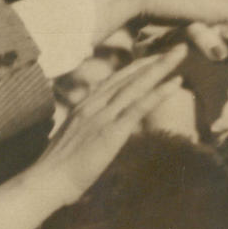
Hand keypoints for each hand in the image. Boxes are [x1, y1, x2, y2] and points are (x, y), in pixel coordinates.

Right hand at [45, 43, 188, 193]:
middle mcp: (95, 104)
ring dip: (161, 67)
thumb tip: (95, 131)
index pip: (115, 80)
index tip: (154, 58)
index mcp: (86, 106)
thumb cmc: (57, 169)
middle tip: (177, 48)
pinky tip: (176, 82)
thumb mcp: (73, 141)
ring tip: (181, 53)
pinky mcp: (112, 131)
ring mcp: (103, 115)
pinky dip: (159, 92)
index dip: (136, 68)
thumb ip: (86, 129)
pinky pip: (140, 106)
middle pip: (129, 76)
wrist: (46, 181)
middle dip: (154, 61)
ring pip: (137, 85)